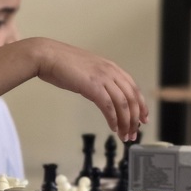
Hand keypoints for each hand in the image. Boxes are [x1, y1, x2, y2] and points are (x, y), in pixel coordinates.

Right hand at [27, 39, 147, 141]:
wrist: (47, 56)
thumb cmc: (61, 63)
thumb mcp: (86, 70)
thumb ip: (97, 79)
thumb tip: (100, 92)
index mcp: (111, 67)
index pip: (133, 89)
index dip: (141, 105)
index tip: (143, 118)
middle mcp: (111, 72)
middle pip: (132, 98)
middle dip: (135, 118)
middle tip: (134, 132)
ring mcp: (103, 78)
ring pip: (123, 104)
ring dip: (125, 122)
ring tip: (124, 135)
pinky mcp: (93, 87)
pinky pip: (109, 106)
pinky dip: (113, 119)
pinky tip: (113, 127)